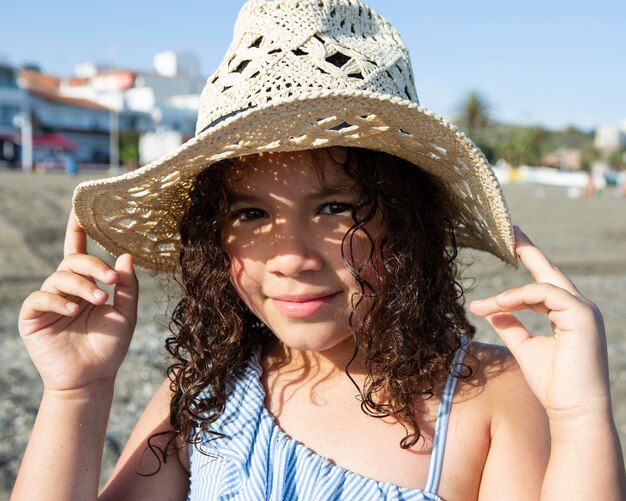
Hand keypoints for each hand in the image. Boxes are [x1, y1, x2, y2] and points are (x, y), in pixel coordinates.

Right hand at [18, 209, 138, 391]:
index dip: (78, 229)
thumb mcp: (126, 313)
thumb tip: (126, 255)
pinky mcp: (32, 317)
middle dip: (93, 266)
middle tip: (111, 280)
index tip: (80, 208)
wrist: (93, 378)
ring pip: (59, 277)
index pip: (79, 251)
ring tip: (99, 301)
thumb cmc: (110, 346)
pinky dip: (57, 300)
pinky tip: (72, 311)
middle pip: (73, 262)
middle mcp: (66, 289)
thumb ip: (127, 286)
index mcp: (86, 284)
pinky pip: (39, 298)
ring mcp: (48, 302)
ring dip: (82, 286)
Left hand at [470, 226, 610, 420]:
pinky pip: (544, 294)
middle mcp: (578, 306)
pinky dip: (518, 297)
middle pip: (548, 270)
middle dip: (527, 249)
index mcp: (567, 312)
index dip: (529, 258)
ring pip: (541, 285)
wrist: (572, 411)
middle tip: (507, 230)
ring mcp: (583, 309)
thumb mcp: (524, 348)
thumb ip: (511, 325)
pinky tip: (499, 305)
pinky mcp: (582, 314)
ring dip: (507, 295)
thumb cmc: (552, 384)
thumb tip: (493, 309)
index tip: (511, 241)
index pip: (544, 280)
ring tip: (484, 305)